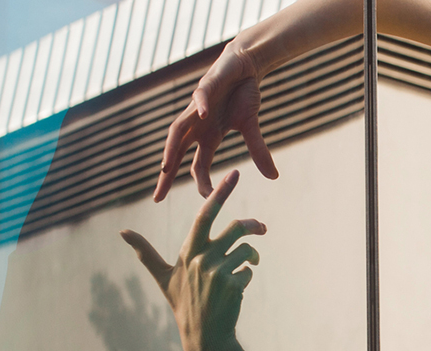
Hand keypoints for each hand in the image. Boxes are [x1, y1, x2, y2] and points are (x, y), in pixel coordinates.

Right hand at [125, 170, 265, 350]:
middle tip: (262, 228)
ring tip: (249, 265)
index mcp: (187, 251)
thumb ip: (145, 253)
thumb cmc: (183, 303)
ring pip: (247, 250)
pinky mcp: (232, 284)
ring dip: (252, 257)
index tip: (235, 174)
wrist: (204, 336)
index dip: (220, 193)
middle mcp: (201, 259)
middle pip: (236, 227)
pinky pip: (250, 269)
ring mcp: (217, 272)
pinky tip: (237, 290)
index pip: (205, 215)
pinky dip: (248, 276)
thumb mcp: (163, 277)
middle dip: (253, 225)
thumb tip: (122, 232)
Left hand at [155, 44, 278, 200]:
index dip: (199, 184)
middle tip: (157, 195)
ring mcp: (198, 107)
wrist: (244, 65)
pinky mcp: (206, 87)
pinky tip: (203, 114)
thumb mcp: (251, 126)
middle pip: (176, 152)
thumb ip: (258, 151)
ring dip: (171, 148)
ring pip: (178, 129)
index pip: (198, 165)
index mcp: (208, 136)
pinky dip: (201, 106)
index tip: (202, 205)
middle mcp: (197, 125)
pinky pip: (200, 98)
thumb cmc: (243, 95)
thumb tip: (273, 177)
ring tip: (165, 167)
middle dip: (166, 173)